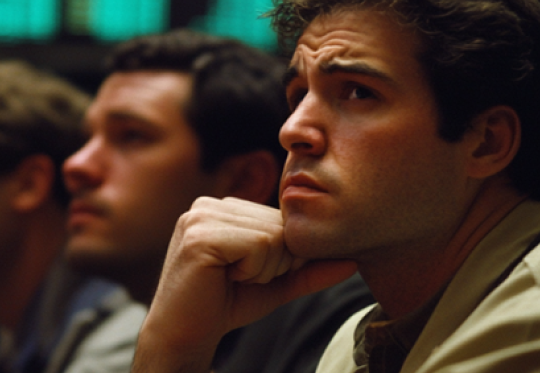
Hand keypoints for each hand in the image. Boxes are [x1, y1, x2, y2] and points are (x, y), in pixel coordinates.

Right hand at [133, 197, 356, 372]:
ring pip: (272, 236)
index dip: (281, 255)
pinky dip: (252, 271)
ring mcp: (200, 216)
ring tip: (231, 279)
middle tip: (240, 279)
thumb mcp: (276, 283)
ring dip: (262, 269)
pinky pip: (258, 246)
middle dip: (274, 263)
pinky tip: (224, 279)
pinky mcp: (198, 235)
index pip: (281, 219)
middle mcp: (209, 204)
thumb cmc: (226, 306)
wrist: (184, 335)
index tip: (251, 274)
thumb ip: (311, 269)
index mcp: (224, 207)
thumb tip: (354, 261)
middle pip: (279, 225)